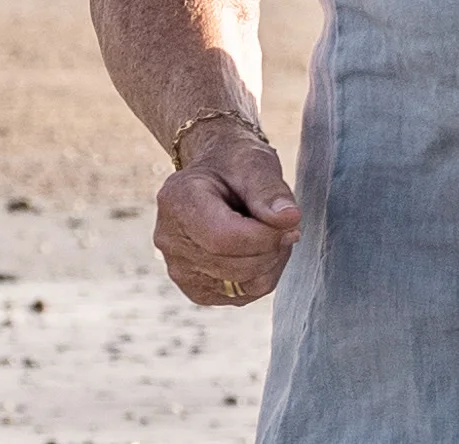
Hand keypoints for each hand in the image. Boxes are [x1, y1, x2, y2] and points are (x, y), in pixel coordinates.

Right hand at [154, 125, 299, 306]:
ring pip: (244, 285)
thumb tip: (289, 219)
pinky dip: (262, 274)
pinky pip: (243, 295)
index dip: (265, 236)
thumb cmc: (236, 164)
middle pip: (235, 266)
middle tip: (283, 222)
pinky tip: (258, 248)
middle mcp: (169, 240)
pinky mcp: (197, 289)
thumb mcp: (255, 163)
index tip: (289, 219)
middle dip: (272, 247)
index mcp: (176, 200)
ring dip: (271, 260)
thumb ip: (270, 191)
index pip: (223, 238)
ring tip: (269, 231)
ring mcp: (179, 269)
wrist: (218, 175)